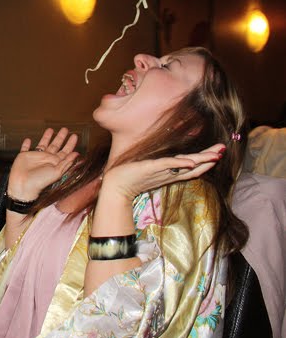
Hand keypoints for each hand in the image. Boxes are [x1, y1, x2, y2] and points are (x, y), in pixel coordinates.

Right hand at [8, 128, 78, 199]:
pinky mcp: (24, 156)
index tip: (74, 136)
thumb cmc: (41, 181)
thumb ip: (66, 162)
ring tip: (50, 129)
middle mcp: (46, 159)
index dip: (70, 144)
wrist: (23, 185)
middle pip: (55, 146)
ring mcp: (35, 157)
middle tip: (65, 129)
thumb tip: (77, 154)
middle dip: (60, 138)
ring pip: (42, 144)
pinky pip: (25, 148)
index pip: (64, 152)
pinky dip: (26, 144)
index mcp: (54, 163)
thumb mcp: (57, 172)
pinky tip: (28, 139)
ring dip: (46, 137)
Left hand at [101, 143, 224, 201]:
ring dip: (201, 160)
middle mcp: (167, 174)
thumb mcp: (146, 169)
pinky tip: (190, 162)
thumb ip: (156, 166)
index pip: (191, 167)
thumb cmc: (127, 178)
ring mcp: (160, 172)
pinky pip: (167, 166)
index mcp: (168, 174)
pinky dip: (179, 163)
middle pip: (193, 167)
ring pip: (185, 166)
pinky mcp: (150, 169)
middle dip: (209, 158)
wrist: (114, 188)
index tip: (217, 152)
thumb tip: (162, 160)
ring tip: (216, 155)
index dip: (204, 161)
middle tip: (223, 150)